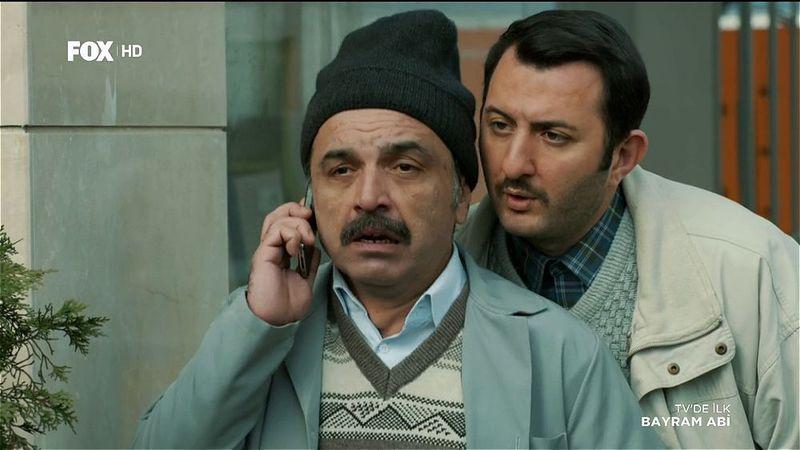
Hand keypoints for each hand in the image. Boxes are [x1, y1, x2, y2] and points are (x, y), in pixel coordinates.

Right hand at [246, 202, 319, 324]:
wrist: (277, 319)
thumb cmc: (288, 305)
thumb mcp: (307, 278)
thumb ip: (311, 261)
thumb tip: (315, 246)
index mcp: (282, 253)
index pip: (287, 223)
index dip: (299, 213)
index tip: (314, 215)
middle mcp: (273, 248)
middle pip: (278, 214)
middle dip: (296, 210)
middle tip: (311, 219)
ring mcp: (267, 250)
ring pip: (277, 219)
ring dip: (298, 225)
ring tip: (307, 240)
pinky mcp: (263, 254)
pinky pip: (276, 231)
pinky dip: (291, 234)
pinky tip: (297, 249)